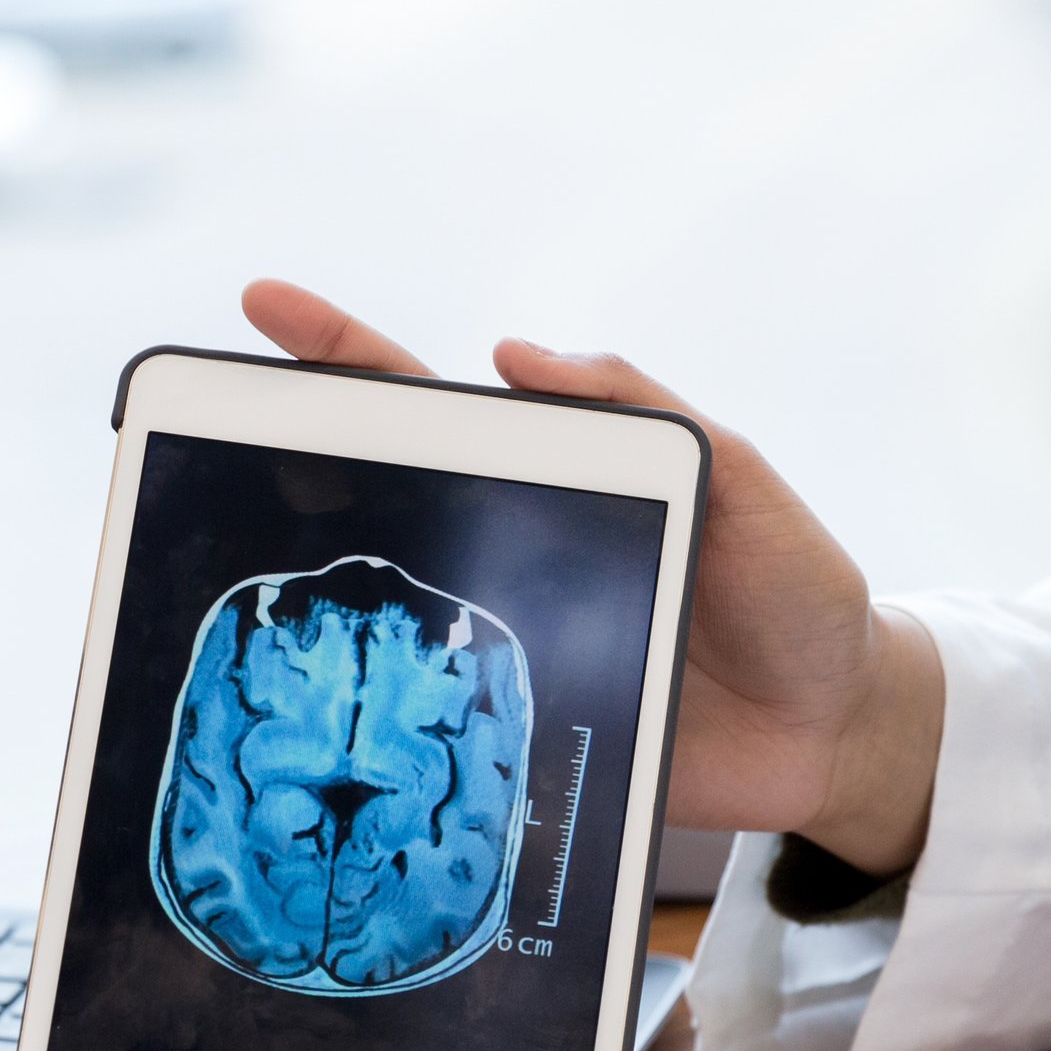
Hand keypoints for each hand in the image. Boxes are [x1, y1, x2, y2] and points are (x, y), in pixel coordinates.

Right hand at [239, 281, 945, 876]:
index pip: (437, 408)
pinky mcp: (523, 741)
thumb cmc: (803, 598)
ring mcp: (510, 651)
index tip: (266, 308)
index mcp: (561, 484)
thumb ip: (653, 416)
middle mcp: (516, 559)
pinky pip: (440, 729)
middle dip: (287, 455)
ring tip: (241, 549)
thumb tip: (519, 355)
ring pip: (393, 616)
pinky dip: (385, 718)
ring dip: (319, 591)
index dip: (349, 358)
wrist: (841, 737)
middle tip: (209, 424)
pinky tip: (331, 711)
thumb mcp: (748, 485)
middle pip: (386, 498)